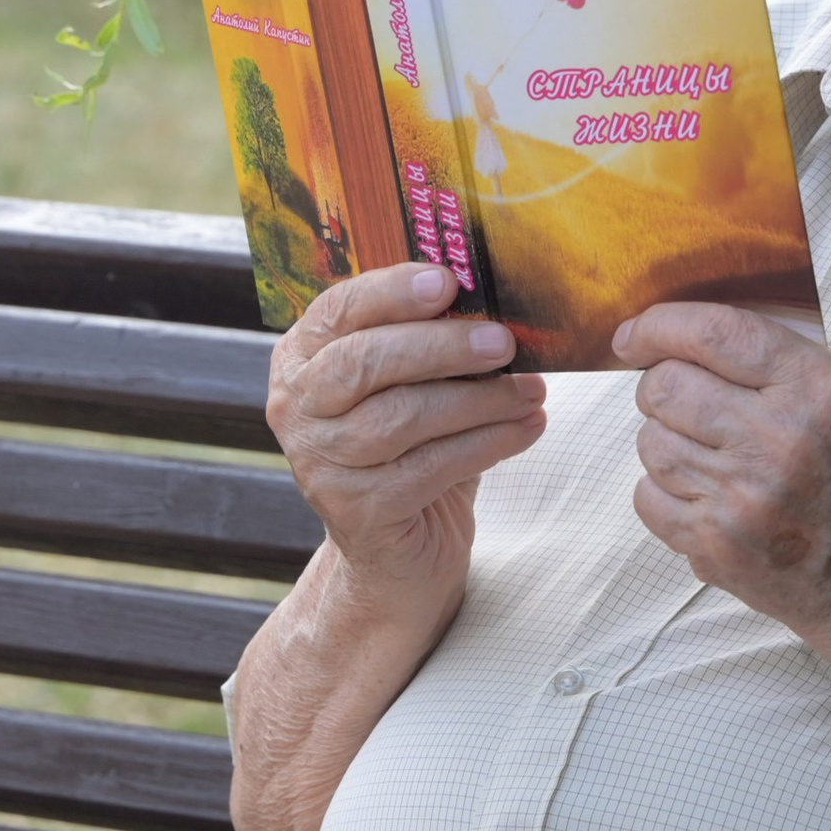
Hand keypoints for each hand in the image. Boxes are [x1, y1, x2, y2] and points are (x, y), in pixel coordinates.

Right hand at [266, 265, 547, 609]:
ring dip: (480, 399)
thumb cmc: (415, 445)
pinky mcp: (358, 512)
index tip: (448, 281)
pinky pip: (430, 466)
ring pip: (403, 416)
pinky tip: (529, 427)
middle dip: (442, 346)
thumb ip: (433, 339)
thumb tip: (494, 297)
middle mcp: (298, 408)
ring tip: (533, 390)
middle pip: (365, 362)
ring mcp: (320, 464)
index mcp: (304, 358)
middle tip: (505, 342)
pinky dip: (489, 442)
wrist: (400, 549)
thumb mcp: (415, 384)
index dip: (391, 291)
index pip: (339, 310)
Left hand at [614, 304, 830, 669]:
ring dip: (670, 439)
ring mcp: (745, 501)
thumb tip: (698, 336)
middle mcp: (781, 441)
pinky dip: (667, 490)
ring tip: (715, 453)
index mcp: (823, 390)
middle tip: (687, 398)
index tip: (635, 335)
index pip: (714, 333)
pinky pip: (648, 498)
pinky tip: (711, 493)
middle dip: (663, 384)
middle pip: (664, 387)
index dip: (660, 326)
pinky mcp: (719, 549)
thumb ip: (791, 360)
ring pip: (650, 442)